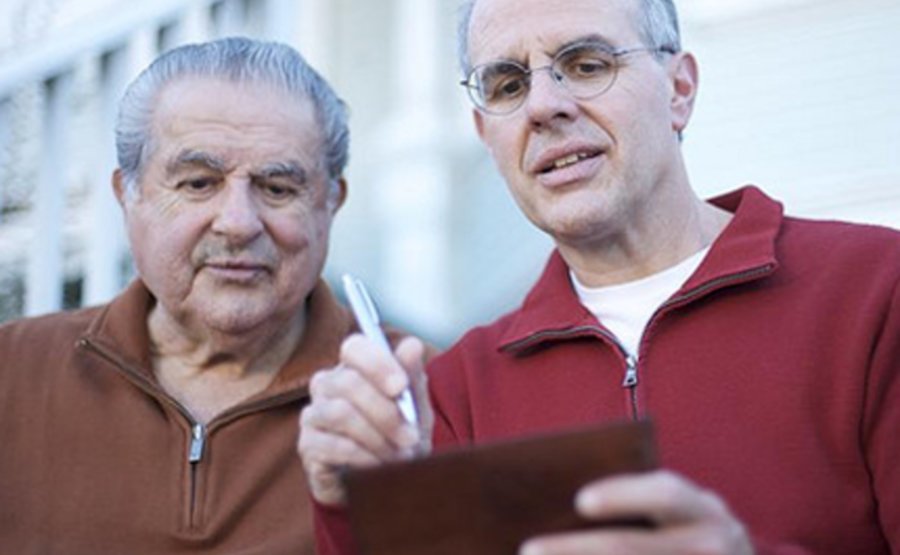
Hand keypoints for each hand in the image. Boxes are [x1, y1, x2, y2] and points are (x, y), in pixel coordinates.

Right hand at [298, 334, 431, 506]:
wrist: (387, 481)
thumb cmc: (400, 435)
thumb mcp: (415, 407)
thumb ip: (412, 375)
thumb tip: (412, 345)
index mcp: (353, 367)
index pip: (354, 347)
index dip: (377, 363)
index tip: (401, 386)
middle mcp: (326, 385)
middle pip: (348, 383)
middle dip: (385, 412)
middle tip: (411, 437)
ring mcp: (313, 415)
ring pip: (339, 413)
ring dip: (376, 437)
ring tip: (398, 456)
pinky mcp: (307, 446)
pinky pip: (333, 446)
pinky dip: (363, 457)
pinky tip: (378, 466)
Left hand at [520, 470, 753, 554]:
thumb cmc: (684, 544)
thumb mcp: (679, 522)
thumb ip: (640, 511)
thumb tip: (562, 508)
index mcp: (704, 512)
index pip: (664, 494)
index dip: (622, 494)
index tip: (580, 502)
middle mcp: (715, 546)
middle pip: (631, 547)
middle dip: (574, 550)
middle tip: (528, 550)